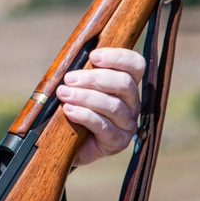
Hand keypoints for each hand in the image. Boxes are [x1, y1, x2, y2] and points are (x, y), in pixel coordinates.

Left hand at [56, 47, 144, 166]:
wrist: (66, 144)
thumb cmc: (73, 108)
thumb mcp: (78, 87)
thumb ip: (82, 72)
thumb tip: (74, 56)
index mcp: (126, 84)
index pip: (135, 65)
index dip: (117, 57)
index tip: (93, 56)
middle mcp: (132, 103)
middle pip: (124, 84)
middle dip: (94, 78)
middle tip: (69, 79)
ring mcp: (127, 124)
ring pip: (113, 106)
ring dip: (85, 97)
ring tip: (64, 94)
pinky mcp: (118, 142)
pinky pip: (104, 126)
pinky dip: (84, 115)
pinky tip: (69, 110)